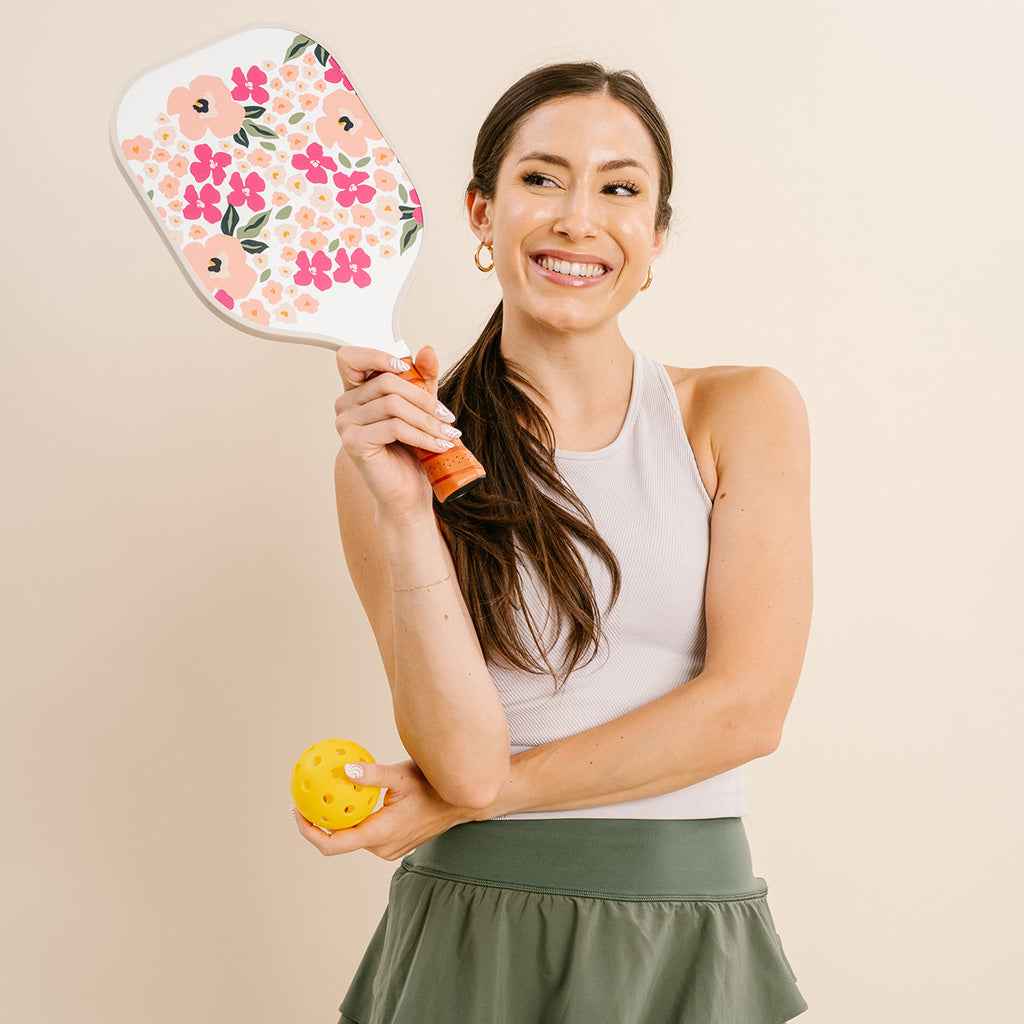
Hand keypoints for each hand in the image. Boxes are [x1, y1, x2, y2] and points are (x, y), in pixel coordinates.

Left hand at [292, 759, 469, 860]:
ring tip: (321, 796)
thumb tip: (345, 769)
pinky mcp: (392, 844)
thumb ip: (373, 774)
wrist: (461, 802)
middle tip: (304, 798)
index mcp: (380, 834)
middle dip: (318, 823)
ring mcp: (387, 848)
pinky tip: (347, 797)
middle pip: (338, 842)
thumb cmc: (433, 785)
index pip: (333, 844)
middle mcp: (381, 847)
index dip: (309, 832)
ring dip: (337, 820)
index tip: (297, 810)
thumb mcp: (402, 775)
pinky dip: (353, 819)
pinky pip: (364, 834)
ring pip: (352, 837)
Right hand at [333, 346, 459, 519]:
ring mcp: (345, 424)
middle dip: (425, 400)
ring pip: (393, 404)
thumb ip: (422, 380)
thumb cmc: (410, 454)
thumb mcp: (421, 409)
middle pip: (387, 382)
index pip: (350, 357)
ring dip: (427, 420)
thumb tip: (426, 350)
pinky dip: (422, 435)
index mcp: (357, 393)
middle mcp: (345, 406)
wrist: (408, 494)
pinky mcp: (353, 442)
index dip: (376, 355)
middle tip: (448, 418)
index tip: (405, 367)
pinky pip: (394, 427)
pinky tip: (438, 446)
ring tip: (447, 435)